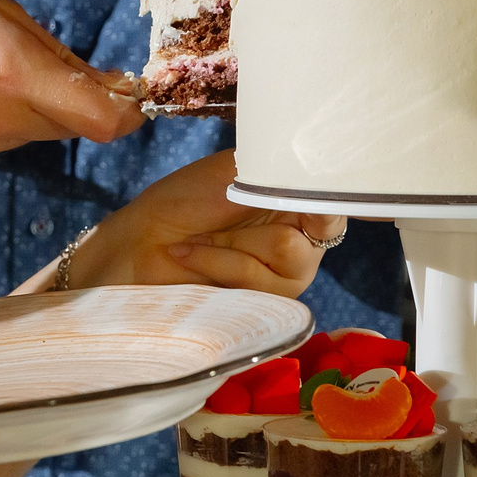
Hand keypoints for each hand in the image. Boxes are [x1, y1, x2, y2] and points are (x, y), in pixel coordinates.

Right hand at [0, 0, 141, 182]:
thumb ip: (48, 50)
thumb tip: (101, 83)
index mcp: (8, 68)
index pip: (102, 119)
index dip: (127, 111)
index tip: (130, 97)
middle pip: (66, 125)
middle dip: (65, 99)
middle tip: (31, 63)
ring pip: (25, 136)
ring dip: (19, 110)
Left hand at [68, 151, 341, 295]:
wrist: (138, 242)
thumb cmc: (183, 201)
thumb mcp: (233, 172)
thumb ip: (279, 172)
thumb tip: (318, 174)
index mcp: (296, 202)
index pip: (338, 200)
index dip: (332, 196)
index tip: (318, 192)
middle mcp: (301, 240)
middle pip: (317, 227)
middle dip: (260, 214)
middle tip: (223, 210)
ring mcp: (285, 276)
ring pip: (287, 253)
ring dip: (231, 241)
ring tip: (199, 237)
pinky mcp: (264, 304)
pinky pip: (257, 278)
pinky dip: (218, 261)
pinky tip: (189, 254)